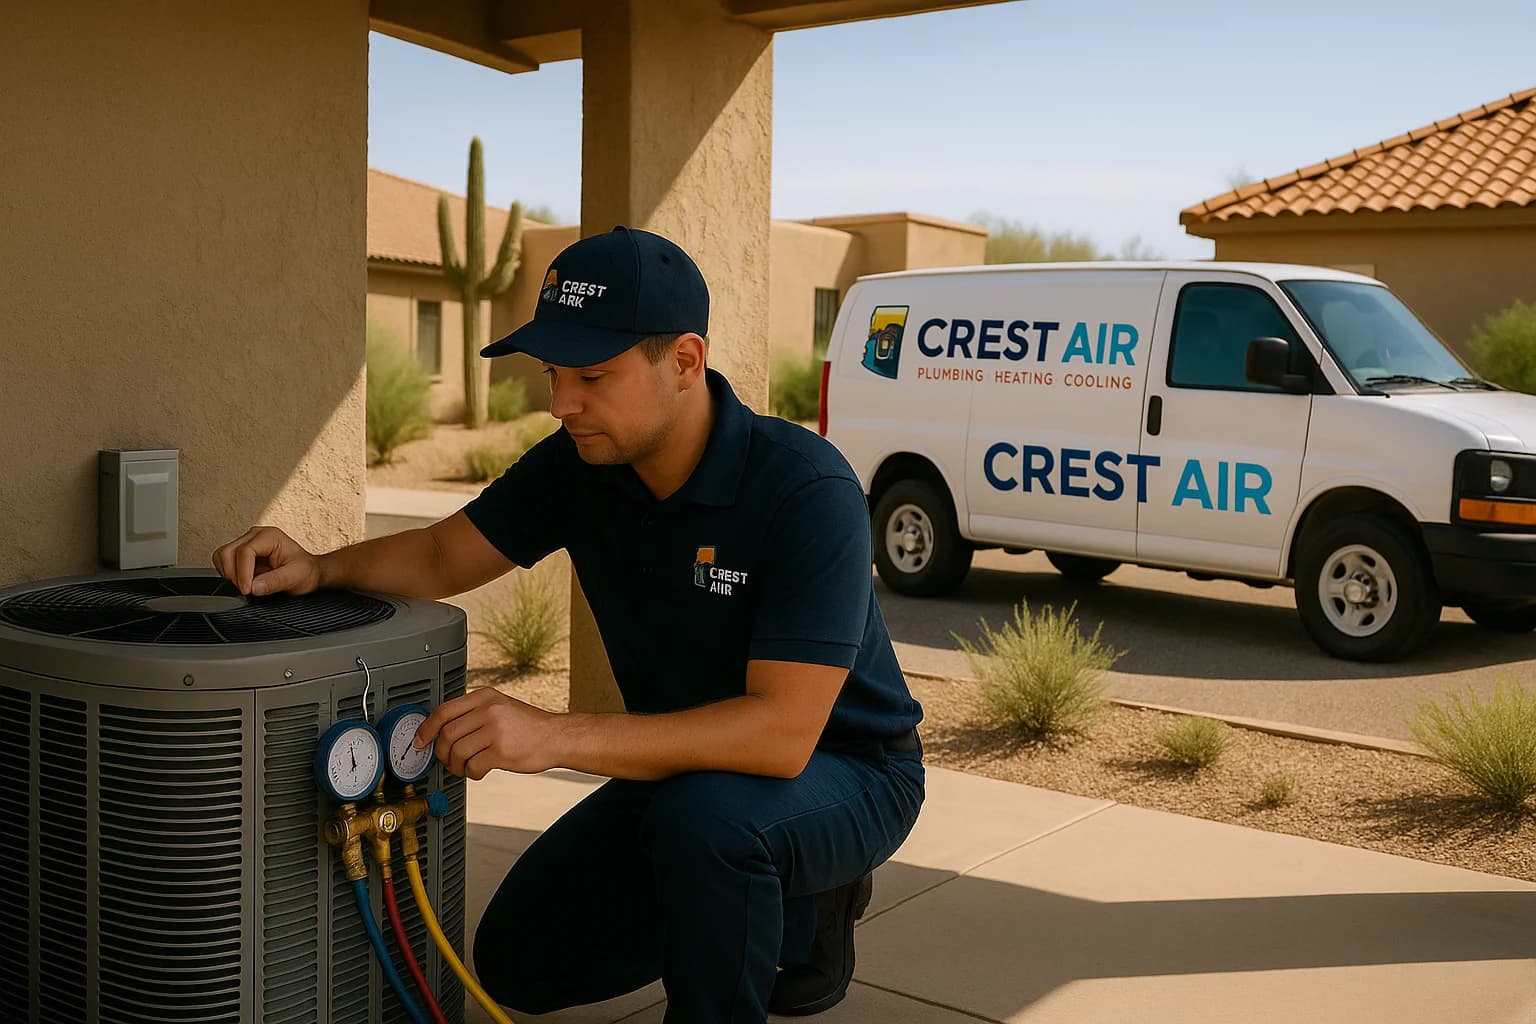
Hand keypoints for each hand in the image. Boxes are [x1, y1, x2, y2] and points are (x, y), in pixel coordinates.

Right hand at [211, 526, 321, 596]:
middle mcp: (255, 535)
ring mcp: (246, 542)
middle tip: (246, 589)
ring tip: (246, 585)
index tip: (247, 590)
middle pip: (227, 552)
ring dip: (229, 574)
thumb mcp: (295, 577)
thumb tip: (253, 587)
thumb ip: (274, 582)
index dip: (242, 573)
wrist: (307, 572)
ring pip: (221, 556)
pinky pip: (223, 561)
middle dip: (233, 574)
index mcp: (269, 536)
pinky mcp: (240, 551)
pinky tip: (243, 580)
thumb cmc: (304, 571)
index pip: (244, 551)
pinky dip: (228, 574)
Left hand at [413, 687, 558, 779]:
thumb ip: (474, 714)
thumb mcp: (501, 708)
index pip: (443, 711)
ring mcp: (495, 729)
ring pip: (456, 752)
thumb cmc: (529, 727)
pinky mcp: (502, 751)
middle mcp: (489, 710)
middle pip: (446, 734)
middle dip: (442, 753)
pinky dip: (472, 773)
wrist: (557, 737)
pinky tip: (481, 771)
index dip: (426, 728)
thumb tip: (441, 732)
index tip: (420, 741)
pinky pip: (473, 766)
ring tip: (467, 767)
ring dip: (457, 766)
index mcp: (485, 697)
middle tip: (449, 760)